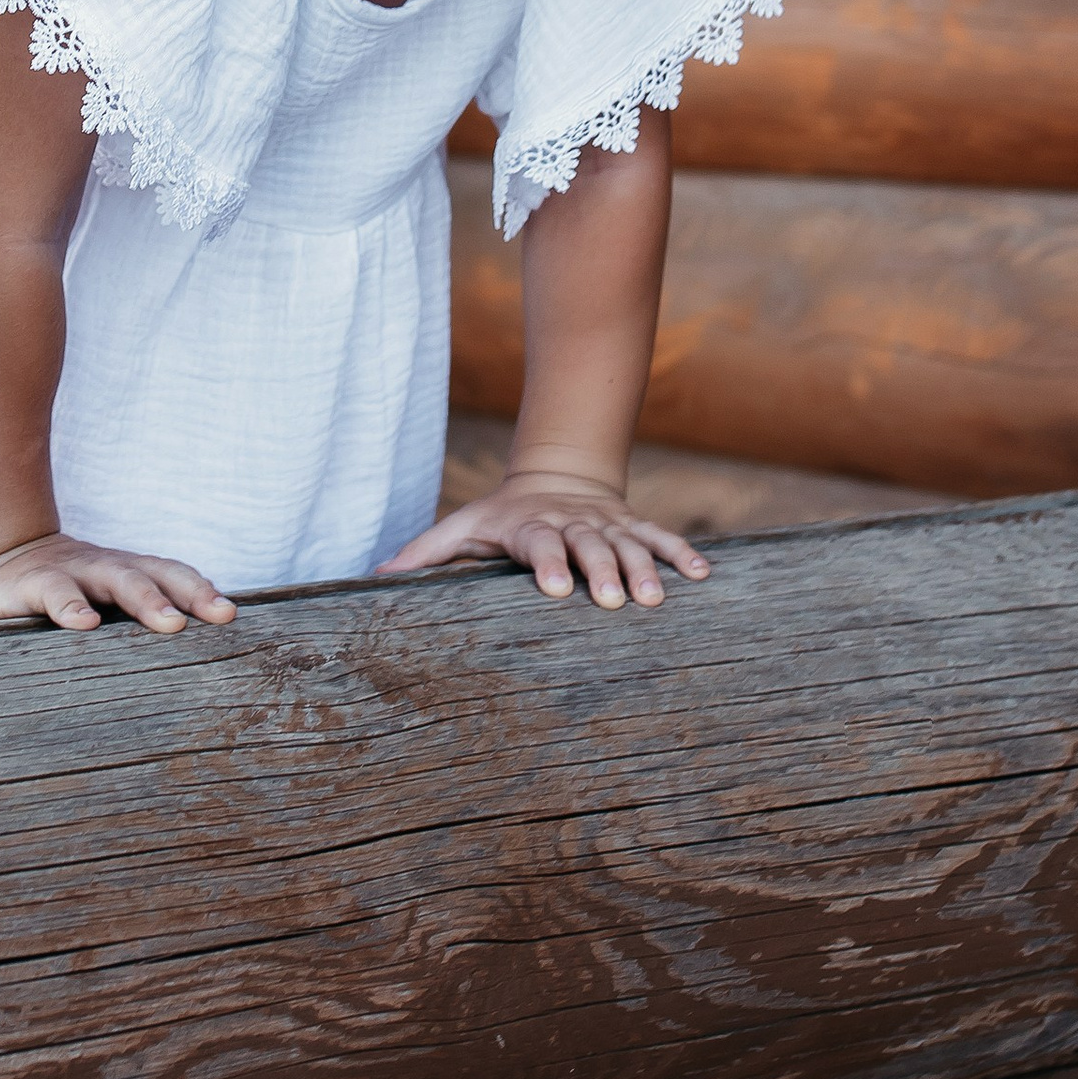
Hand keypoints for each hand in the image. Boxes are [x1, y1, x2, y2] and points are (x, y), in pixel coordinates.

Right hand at [0, 533, 235, 632]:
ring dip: (145, 598)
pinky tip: (83, 624)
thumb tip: (182, 677)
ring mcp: (72, 572)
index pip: (172, 575)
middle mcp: (107, 568)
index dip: (201, 591)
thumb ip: (129, 630)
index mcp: (127, 574)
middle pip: (154, 574)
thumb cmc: (61, 599)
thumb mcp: (97, 607)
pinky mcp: (32, 584)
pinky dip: (70, 606)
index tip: (230, 615)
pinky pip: (55, 593)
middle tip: (217, 617)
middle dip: (188, 594)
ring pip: (115, 578)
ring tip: (169, 622)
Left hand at [379, 472, 708, 608]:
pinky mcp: (632, 525)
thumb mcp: (462, 527)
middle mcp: (571, 523)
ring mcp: (606, 524)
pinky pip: (660, 537)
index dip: (547, 562)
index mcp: (529, 526)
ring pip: (629, 543)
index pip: (538, 543)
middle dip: (602, 570)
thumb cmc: (501, 516)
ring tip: (657, 600)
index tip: (555, 589)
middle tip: (614, 601)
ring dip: (645, 568)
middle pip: (589, 544)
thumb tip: (374, 576)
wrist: (555, 477)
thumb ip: (426, 554)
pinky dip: (681, 553)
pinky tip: (702, 576)